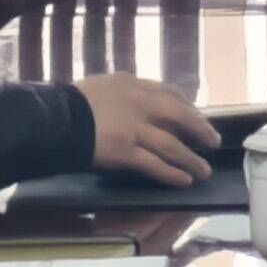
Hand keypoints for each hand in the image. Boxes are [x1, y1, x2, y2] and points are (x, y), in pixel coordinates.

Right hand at [78, 75, 221, 184]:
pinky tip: (184, 181)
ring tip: (204, 171)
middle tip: (214, 142)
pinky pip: (155, 165)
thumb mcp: (99, 87)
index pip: (168, 93)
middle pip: (180, 116)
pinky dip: (172, 174)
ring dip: (191, 159)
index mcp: (131, 84)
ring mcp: (134, 128)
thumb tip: (130, 104)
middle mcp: (139, 103)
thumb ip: (119, 94)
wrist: (53, 120)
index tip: (197, 116)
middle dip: (200, 130)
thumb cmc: (69, 105)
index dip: (186, 107)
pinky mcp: (126, 151)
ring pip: (172, 145)